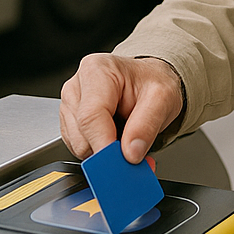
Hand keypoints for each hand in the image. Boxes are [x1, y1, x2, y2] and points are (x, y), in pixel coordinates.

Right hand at [60, 53, 184, 163]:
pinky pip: (78, 147)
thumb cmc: (152, 82)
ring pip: (78, 145)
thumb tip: (131, 153)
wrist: (149, 80)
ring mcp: (71, 103)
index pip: (91, 116)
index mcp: (98, 71)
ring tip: (126, 136)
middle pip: (82, 134)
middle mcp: (78, 85)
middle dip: (107, 151)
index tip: (119, 163)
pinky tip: (114, 136)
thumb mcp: (163, 98)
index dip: (104, 145)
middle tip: (133, 151)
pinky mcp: (70, 120)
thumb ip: (147, 125)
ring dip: (103, 151)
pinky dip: (98, 150)